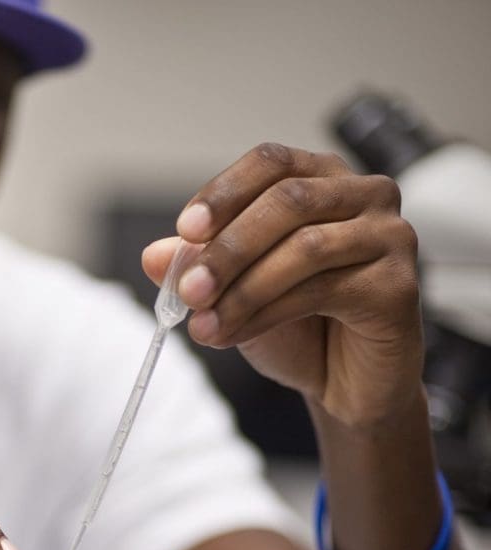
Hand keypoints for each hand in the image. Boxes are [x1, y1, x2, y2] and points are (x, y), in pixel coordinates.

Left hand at [142, 143, 422, 426]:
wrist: (343, 385)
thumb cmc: (296, 328)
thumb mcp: (232, 291)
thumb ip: (197, 268)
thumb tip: (153, 255)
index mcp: (322, 180)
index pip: (272, 163)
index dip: (225, 192)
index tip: (185, 230)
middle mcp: (364, 196)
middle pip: (288, 202)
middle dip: (227, 250)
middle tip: (188, 291)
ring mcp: (390, 237)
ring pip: (304, 248)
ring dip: (242, 291)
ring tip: (203, 326)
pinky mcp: (399, 285)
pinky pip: (323, 290)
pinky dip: (265, 315)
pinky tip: (233, 336)